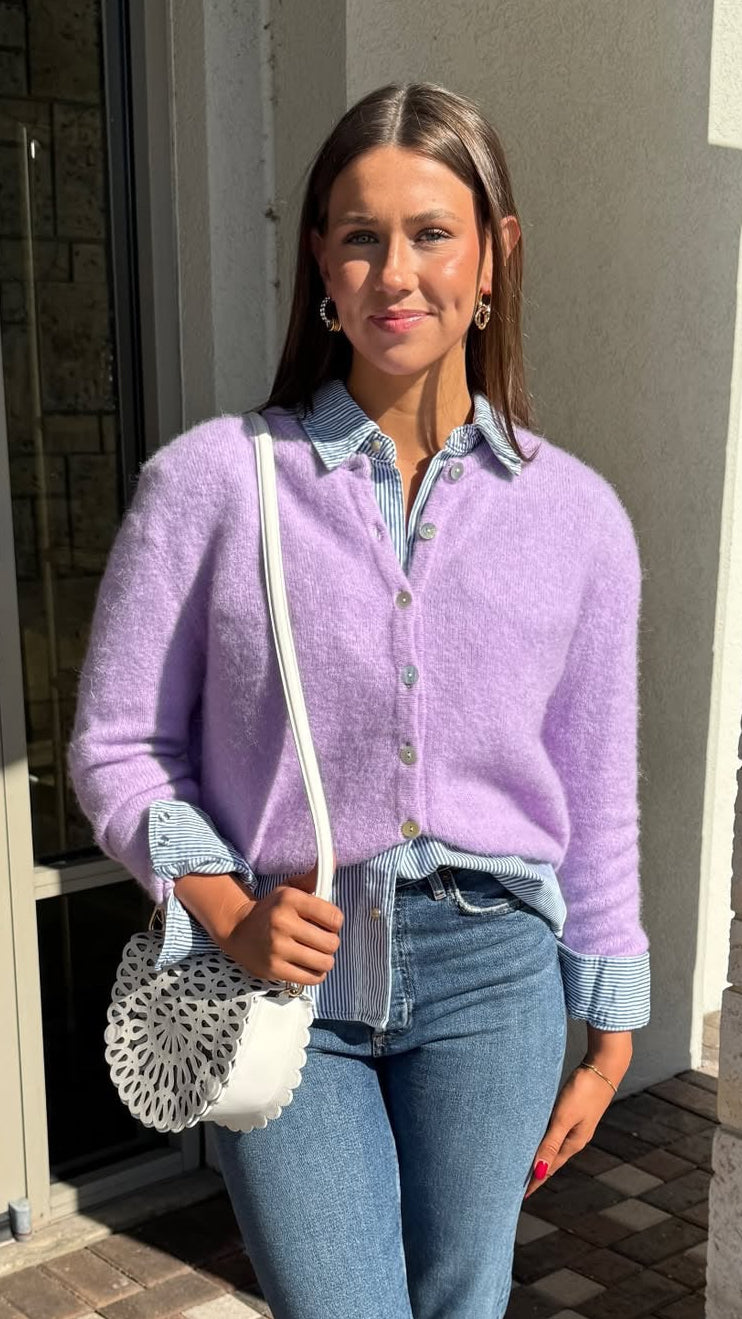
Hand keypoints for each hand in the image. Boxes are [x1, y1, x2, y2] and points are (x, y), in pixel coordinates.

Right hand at [222, 853, 342, 985]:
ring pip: (324, 963)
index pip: (334, 917)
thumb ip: (313, 878)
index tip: (327, 923)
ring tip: (316, 954)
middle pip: (331, 943)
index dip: (335, 922)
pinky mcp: (274, 969)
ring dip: (324, 960)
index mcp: (290, 900)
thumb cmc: (272, 910)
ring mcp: (277, 948)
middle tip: (320, 940)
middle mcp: (283, 923)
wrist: (239, 931)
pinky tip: (307, 965)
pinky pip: (311, 978)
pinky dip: (315, 974)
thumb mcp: (289, 889)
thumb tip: (334, 856)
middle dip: (330, 943)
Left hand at [522, 1064, 620, 1199]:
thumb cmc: (584, 1090)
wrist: (604, 1067)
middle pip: (552, 1159)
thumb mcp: (564, 1118)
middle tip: (519, 1182)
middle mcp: (575, 1137)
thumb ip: (550, 1143)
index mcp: (573, 1142)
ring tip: (527, 1162)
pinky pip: (556, 1131)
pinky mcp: (575, 1111)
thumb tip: (539, 1171)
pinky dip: (545, 1139)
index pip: (550, 1167)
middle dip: (537, 1172)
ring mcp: (577, 1124)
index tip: (521, 1196)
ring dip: (541, 1154)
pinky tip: (539, 1135)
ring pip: (554, 1145)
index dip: (535, 1181)